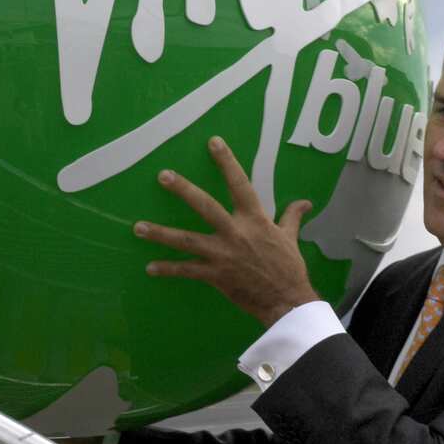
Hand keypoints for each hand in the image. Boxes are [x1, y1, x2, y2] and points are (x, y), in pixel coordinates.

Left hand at [135, 136, 319, 327]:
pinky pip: (187, 271)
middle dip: (183, 190)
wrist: (287, 301)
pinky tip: (150, 268)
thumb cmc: (289, 267)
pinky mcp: (215, 275)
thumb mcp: (290, 238)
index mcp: (255, 219)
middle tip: (162, 175)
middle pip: (205, 206)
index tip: (213, 142)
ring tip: (138, 227)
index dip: (227, 163)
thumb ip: (291, 216)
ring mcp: (222, 254)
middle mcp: (235, 233)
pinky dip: (168, 270)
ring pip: (187, 240)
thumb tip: (305, 202)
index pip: (240, 184)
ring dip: (161, 234)